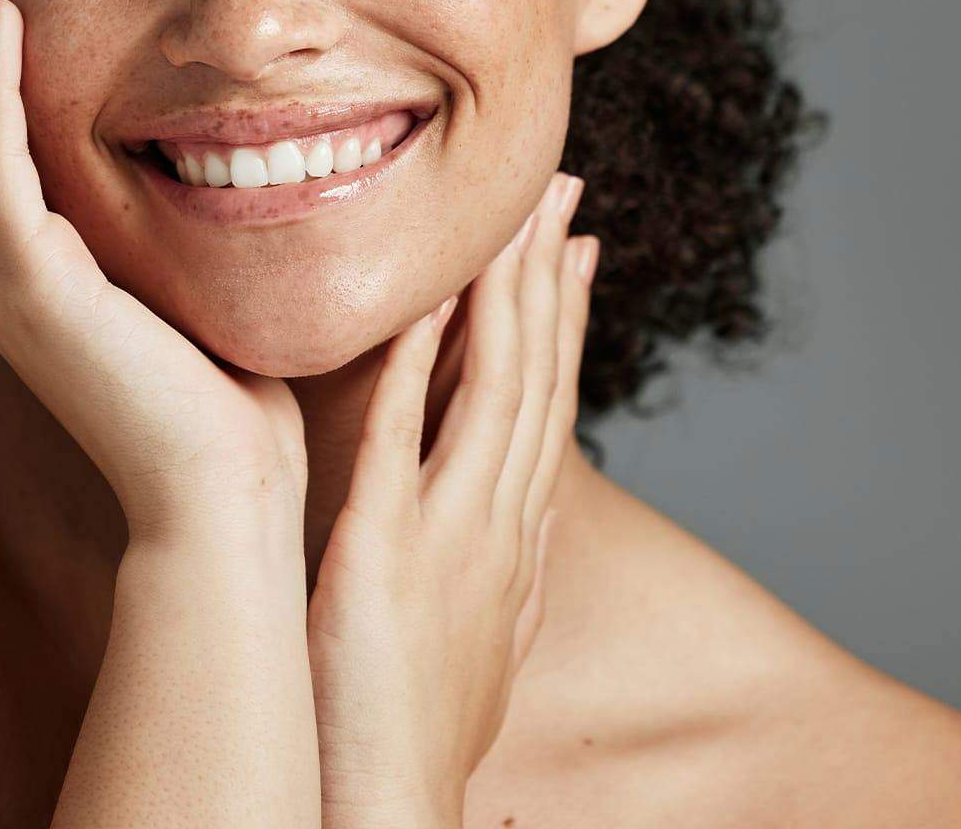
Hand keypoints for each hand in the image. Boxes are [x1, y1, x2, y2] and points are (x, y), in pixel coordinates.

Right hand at [0, 0, 308, 540]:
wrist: (227, 493)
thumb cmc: (234, 386)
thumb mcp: (204, 264)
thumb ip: (193, 195)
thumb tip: (243, 124)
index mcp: (41, 246)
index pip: (4, 108)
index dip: (1, 18)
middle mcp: (3, 252)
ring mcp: (3, 270)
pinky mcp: (26, 288)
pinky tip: (2, 11)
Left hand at [305, 171, 596, 827]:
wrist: (392, 810)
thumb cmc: (418, 722)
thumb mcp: (480, 629)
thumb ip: (497, 558)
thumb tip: (514, 512)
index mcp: (515, 535)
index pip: (550, 403)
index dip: (565, 320)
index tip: (574, 247)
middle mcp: (501, 522)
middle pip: (537, 375)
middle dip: (551, 278)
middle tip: (561, 194)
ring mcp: (453, 533)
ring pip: (495, 387)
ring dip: (506, 294)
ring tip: (513, 215)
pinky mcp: (386, 548)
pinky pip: (406, 434)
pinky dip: (416, 360)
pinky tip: (422, 298)